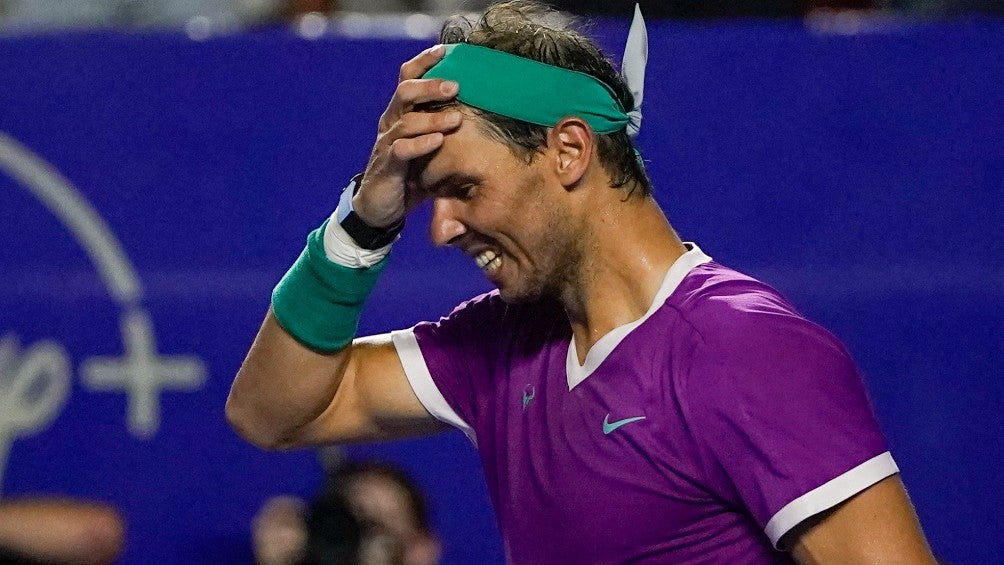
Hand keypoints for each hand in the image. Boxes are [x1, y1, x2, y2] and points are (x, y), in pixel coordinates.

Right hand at [353, 45, 462, 227]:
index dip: (423, 62)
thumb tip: (480, 113)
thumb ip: (444, 130)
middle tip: (455, 86)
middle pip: (405, 92)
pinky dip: (420, 145)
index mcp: (400, 114)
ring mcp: (386, 143)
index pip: (407, 79)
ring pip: (406, 121)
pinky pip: (401, 150)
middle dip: (430, 86)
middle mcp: (391, 123)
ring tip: (456, 118)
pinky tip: (438, 142)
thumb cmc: (410, 173)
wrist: (380, 207)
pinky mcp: (386, 166)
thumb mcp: (428, 148)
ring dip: (432, 118)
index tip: (445, 50)